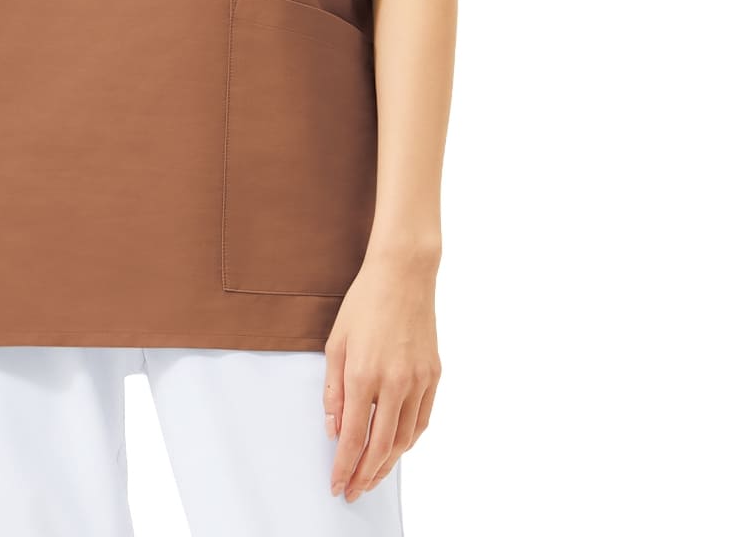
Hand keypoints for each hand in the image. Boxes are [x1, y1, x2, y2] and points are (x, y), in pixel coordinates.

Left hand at [323, 251, 440, 501]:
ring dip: (387, 465)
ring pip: (404, 440)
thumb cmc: (364, 304)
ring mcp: (418, 381)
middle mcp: (393, 383)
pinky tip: (396, 449)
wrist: (403, 275)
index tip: (337, 484)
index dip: (344, 467)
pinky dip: (408, 441)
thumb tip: (334, 428)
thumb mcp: (335, 343)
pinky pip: (421, 421)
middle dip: (365, 476)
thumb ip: (333, 390)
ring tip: (373, 477)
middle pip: (380, 447)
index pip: (352, 438)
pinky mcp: (434, 376)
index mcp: (363, 374)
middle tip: (354, 491)